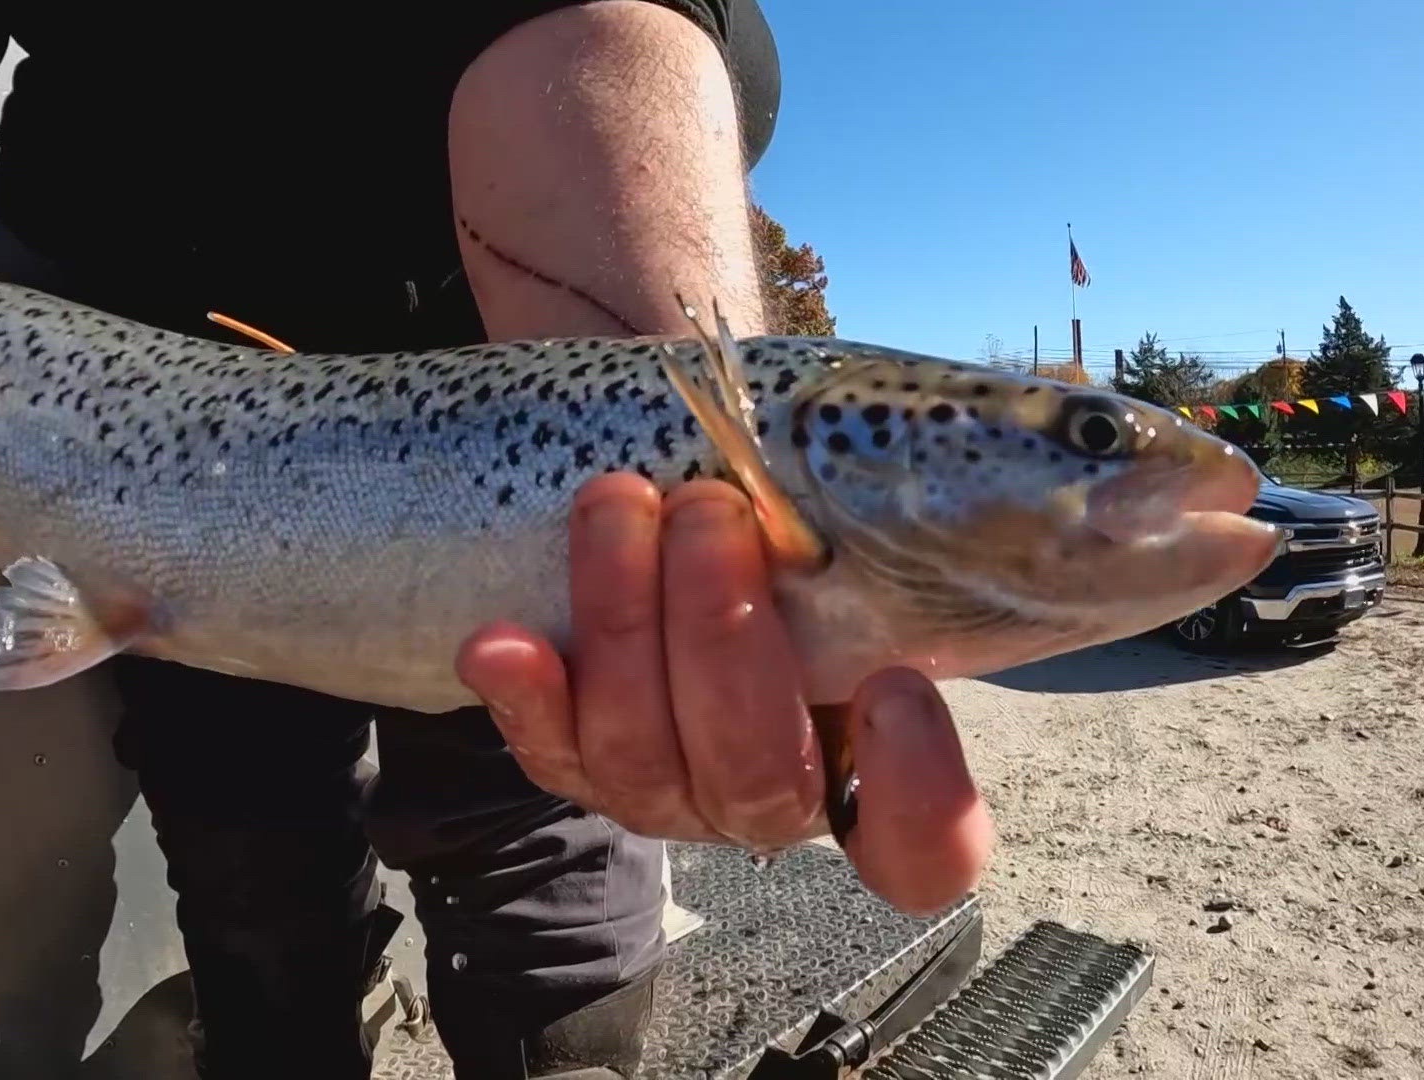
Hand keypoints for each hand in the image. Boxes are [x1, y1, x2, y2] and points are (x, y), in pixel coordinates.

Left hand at [456, 473, 992, 915]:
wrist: (687, 540)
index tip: (897, 686)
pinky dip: (526, 695)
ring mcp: (667, 792)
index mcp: (872, 765)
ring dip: (624, 622)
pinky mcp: (579, 763)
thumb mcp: (860, 536)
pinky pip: (548, 748)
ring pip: (639, 750)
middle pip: (755, 771)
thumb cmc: (801, 538)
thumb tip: (881, 459)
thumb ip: (879, 533)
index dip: (918, 792)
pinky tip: (498, 642)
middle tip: (712, 512)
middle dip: (723, 634)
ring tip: (621, 502)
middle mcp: (769, 800)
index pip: (925, 845)